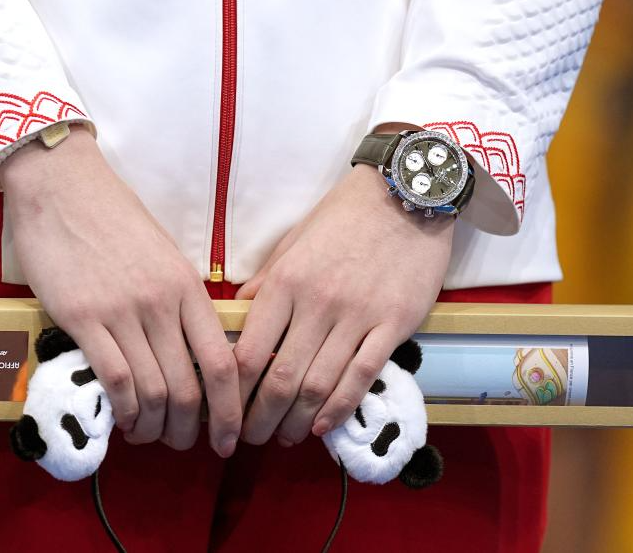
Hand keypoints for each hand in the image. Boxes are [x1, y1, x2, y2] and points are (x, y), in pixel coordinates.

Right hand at [0, 130, 240, 456]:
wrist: (62, 185)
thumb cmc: (113, 219)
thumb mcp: (164, 257)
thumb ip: (179, 303)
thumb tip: (189, 354)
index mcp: (189, 288)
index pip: (223, 363)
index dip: (231, 410)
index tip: (229, 437)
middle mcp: (163, 304)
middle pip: (190, 388)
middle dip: (191, 430)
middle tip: (184, 444)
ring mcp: (123, 311)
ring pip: (154, 391)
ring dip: (156, 427)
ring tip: (151, 436)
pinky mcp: (83, 317)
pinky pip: (114, 379)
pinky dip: (123, 411)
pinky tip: (123, 421)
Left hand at [233, 160, 452, 445]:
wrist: (406, 195)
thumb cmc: (344, 217)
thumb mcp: (293, 241)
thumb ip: (266, 282)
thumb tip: (236, 316)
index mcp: (286, 282)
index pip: (249, 352)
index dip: (233, 392)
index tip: (226, 410)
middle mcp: (317, 304)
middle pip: (280, 378)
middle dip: (260, 418)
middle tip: (251, 439)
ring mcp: (358, 316)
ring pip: (319, 385)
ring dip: (297, 421)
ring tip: (284, 437)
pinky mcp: (394, 325)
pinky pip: (362, 376)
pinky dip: (339, 407)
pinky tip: (322, 426)